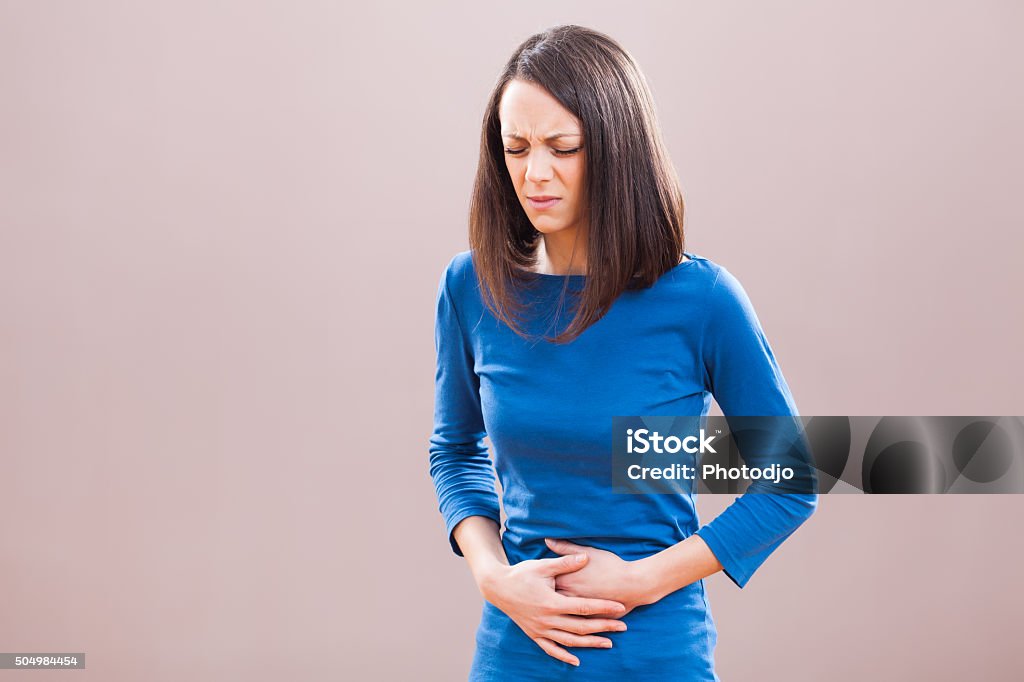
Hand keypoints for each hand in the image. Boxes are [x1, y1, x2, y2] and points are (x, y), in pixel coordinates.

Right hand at [477, 552, 628, 666]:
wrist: (497, 587)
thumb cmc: (521, 574)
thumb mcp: (542, 565)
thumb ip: (565, 562)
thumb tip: (585, 557)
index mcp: (551, 602)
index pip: (583, 607)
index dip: (603, 607)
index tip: (620, 607)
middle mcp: (547, 619)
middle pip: (581, 626)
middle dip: (603, 627)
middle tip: (623, 626)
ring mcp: (540, 629)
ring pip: (569, 640)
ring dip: (589, 643)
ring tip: (608, 644)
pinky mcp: (533, 634)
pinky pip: (550, 649)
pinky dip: (564, 655)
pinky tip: (577, 661)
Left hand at [545, 538, 652, 615]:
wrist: (633, 584)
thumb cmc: (610, 565)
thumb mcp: (587, 552)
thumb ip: (565, 548)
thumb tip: (547, 540)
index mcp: (566, 580)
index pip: (543, 582)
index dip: (537, 582)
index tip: (532, 580)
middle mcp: (569, 596)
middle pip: (548, 599)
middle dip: (541, 598)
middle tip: (535, 595)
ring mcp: (578, 609)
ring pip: (558, 614)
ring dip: (552, 612)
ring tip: (547, 609)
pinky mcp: (589, 619)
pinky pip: (573, 623)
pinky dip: (566, 622)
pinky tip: (561, 622)